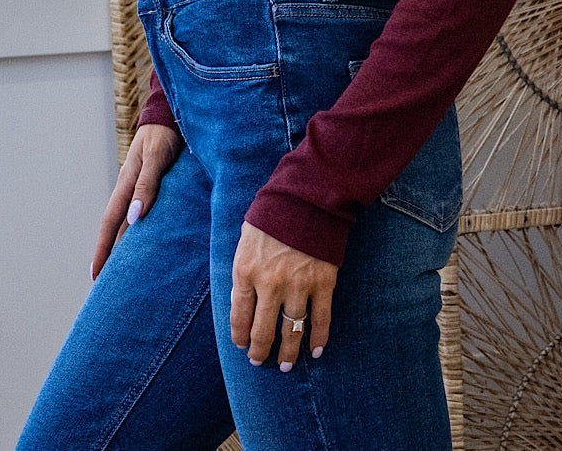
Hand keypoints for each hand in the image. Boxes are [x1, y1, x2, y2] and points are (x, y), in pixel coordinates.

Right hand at [91, 122, 184, 280]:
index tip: (96, 275)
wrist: (172, 115)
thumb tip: (135, 217)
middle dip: (109, 254)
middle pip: (116, 228)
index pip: (111, 223)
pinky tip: (148, 241)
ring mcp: (140, 187)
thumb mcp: (156, 157)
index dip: (103, 249)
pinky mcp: (153, 185)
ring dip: (126, 245)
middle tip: (107, 283)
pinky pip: (144, 213)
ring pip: (130, 222)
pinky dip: (142, 230)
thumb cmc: (164, 134)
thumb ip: (147, 184)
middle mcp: (130, 188)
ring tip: (127, 270)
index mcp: (126, 183)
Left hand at [229, 221, 337, 369]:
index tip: (242, 346)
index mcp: (246, 271)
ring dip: (287, 354)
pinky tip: (315, 350)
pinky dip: (319, 338)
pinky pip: (321, 319)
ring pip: (292, 332)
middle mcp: (270, 284)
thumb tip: (240, 300)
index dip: (239, 337)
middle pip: (263, 332)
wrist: (307, 196)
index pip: (238, 318)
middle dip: (259, 351)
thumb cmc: (272, 215)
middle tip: (259, 360)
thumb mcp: (245, 239)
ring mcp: (298, 286)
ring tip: (285, 365)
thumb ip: (242, 270)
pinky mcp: (323, 283)